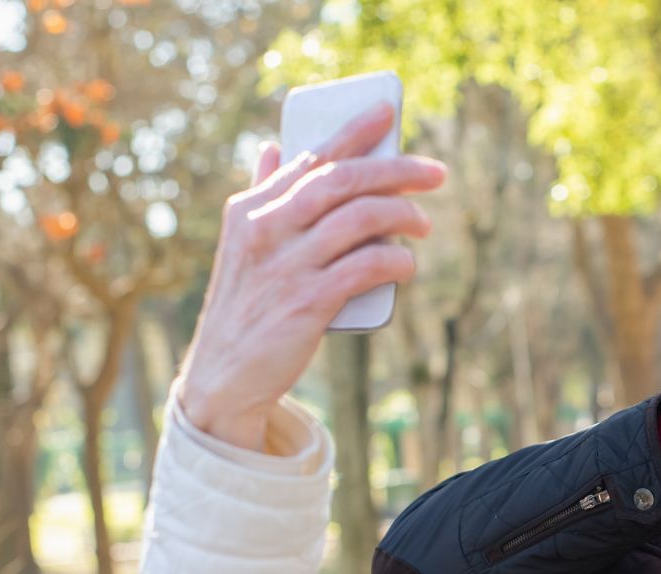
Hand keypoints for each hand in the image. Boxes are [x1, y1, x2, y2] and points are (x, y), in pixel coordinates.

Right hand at [179, 105, 445, 449]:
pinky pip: (365, 267)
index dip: (353, 132)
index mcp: (251, 209)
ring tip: (424, 224)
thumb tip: (270, 148)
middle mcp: (266, 229)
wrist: (225, 374)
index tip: (387, 111)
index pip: (310, 157)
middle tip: (435, 173)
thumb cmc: (246, 306)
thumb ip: (262, 196)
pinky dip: (394, 260)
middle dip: (395, 169)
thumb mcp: (243, 245)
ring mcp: (287, 265)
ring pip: (359, 218)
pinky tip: (408, 263)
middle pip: (342, 181)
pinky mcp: (307, 303)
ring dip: (403, 215)